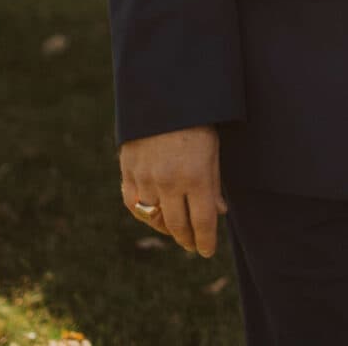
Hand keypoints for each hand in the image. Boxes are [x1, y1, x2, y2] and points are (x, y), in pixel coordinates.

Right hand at [119, 125, 225, 257]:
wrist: (161, 96)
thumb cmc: (196, 121)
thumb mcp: (213, 150)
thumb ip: (214, 183)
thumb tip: (219, 212)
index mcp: (195, 177)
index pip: (202, 223)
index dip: (206, 241)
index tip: (207, 251)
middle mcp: (168, 182)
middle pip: (177, 226)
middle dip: (187, 239)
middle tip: (193, 245)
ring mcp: (145, 178)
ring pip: (153, 218)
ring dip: (166, 228)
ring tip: (176, 230)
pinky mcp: (127, 171)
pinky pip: (133, 203)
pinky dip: (143, 213)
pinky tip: (153, 214)